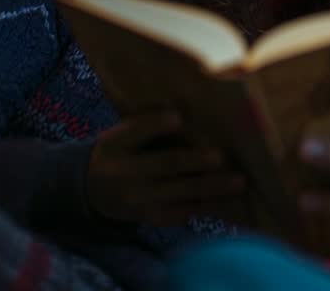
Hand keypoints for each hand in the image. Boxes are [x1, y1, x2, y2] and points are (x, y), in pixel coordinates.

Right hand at [86, 110, 244, 225]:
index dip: (156, 125)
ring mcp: (138, 200)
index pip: (136, 132)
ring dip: (212, 187)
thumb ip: (147, 124)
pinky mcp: (151, 217)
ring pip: (180, 192)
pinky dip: (209, 206)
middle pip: (164, 165)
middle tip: (221, 157)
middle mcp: (125, 173)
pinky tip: (231, 201)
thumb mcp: (122, 135)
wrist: (91, 191)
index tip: (178, 118)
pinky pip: (183, 212)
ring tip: (238, 182)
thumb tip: (189, 111)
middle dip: (194, 162)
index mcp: (116, 145)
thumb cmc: (121, 152)